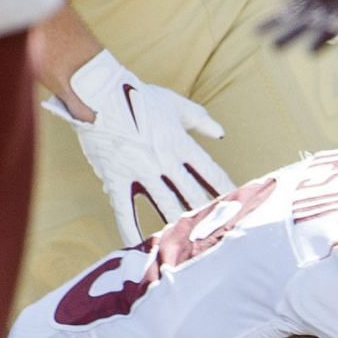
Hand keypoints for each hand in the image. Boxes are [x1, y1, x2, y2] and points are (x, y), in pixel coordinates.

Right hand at [43, 50, 233, 244]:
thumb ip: (200, 119)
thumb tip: (221, 134)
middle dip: (209, 215)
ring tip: (193, 245)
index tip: (240, 206)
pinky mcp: (116, 177)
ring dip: (179, 226)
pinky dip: (132, 229)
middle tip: (223, 234)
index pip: (210, 172)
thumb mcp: (174, 103)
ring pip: (164, 204)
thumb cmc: (137, 96)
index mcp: (179, 143)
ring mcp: (139, 170)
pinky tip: (141, 246)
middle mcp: (163, 160)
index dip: (226, 190)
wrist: (96, 90)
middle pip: (192, 194)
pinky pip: (124, 209)